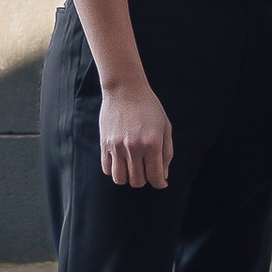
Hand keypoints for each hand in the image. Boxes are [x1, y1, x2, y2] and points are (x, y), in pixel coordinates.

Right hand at [98, 75, 173, 189]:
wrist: (125, 88)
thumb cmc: (149, 107)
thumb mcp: (165, 126)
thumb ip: (167, 152)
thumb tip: (163, 175)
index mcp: (152, 143)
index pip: (156, 177)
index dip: (160, 183)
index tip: (161, 182)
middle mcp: (134, 147)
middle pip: (137, 181)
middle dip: (145, 180)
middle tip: (147, 170)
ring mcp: (117, 146)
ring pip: (120, 179)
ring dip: (128, 178)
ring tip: (133, 168)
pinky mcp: (104, 143)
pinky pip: (107, 169)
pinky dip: (115, 170)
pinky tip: (121, 161)